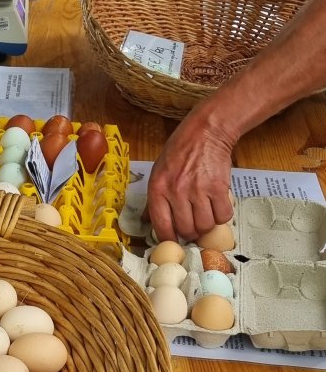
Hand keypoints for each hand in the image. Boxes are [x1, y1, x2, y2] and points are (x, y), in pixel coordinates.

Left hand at [146, 110, 234, 242]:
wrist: (205, 132)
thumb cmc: (180, 151)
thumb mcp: (158, 171)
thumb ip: (154, 198)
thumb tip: (148, 222)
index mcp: (158, 188)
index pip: (161, 226)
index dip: (169, 238)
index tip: (174, 240)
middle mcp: (176, 191)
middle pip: (186, 230)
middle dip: (190, 233)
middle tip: (193, 227)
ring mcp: (199, 190)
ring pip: (205, 226)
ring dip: (206, 226)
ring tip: (205, 216)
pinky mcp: (219, 188)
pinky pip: (223, 216)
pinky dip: (222, 216)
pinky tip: (217, 207)